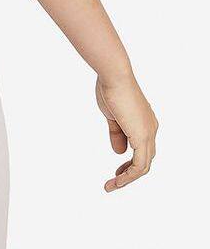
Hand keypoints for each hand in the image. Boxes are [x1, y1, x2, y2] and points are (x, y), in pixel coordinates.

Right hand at [96, 74, 157, 191]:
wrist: (113, 76)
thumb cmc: (111, 89)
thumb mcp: (112, 116)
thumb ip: (117, 134)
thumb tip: (119, 152)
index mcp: (145, 123)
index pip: (142, 149)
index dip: (129, 162)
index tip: (116, 169)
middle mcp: (150, 129)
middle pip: (145, 159)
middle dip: (130, 173)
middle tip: (115, 180)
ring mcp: (148, 133)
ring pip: (143, 165)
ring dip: (128, 178)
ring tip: (112, 185)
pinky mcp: (142, 137)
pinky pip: (140, 165)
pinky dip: (129, 176)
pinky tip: (117, 180)